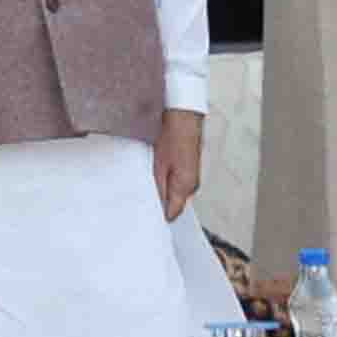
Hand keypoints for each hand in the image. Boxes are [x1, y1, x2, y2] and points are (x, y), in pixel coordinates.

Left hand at [152, 107, 204, 221]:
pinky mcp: (190, 170)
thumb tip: (158, 205)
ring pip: (176, 193)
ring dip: (164, 191)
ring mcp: (192, 177)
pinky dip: (168, 182)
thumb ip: (159, 188)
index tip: (147, 217)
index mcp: (186, 186)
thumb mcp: (159, 165)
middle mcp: (192, 185)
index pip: (173, 212)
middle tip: (143, 200)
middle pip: (175, 204)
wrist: (184, 119)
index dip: (160, 216)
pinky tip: (158, 175)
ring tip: (149, 184)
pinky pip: (178, 183)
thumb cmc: (173, 137)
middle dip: (160, 203)